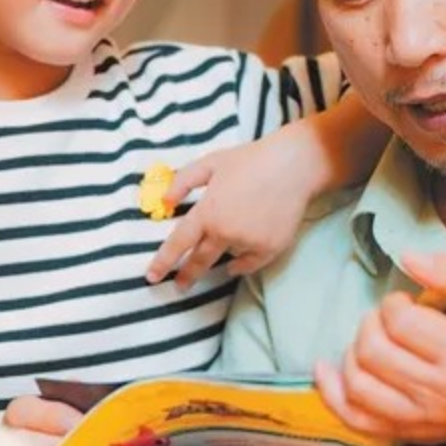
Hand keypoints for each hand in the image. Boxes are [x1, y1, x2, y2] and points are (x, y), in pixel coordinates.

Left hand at [146, 130, 314, 289]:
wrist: (293, 165)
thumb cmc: (250, 159)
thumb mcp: (211, 163)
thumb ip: (182, 182)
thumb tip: (164, 202)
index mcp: (207, 212)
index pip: (178, 244)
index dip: (163, 262)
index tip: (151, 277)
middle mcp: (225, 232)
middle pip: (200, 261)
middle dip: (187, 275)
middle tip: (179, 285)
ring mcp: (248, 243)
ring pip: (228, 256)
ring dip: (226, 248)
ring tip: (239, 225)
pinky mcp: (269, 249)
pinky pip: (249, 264)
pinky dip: (242, 262)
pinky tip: (241, 255)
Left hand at [315, 251, 445, 445]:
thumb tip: (407, 256)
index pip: (399, 322)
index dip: (394, 303)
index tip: (407, 302)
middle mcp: (440, 392)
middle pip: (373, 352)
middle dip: (371, 324)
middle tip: (388, 319)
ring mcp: (422, 419)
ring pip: (358, 384)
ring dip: (353, 352)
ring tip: (374, 340)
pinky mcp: (409, 434)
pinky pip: (355, 420)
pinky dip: (332, 394)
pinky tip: (327, 368)